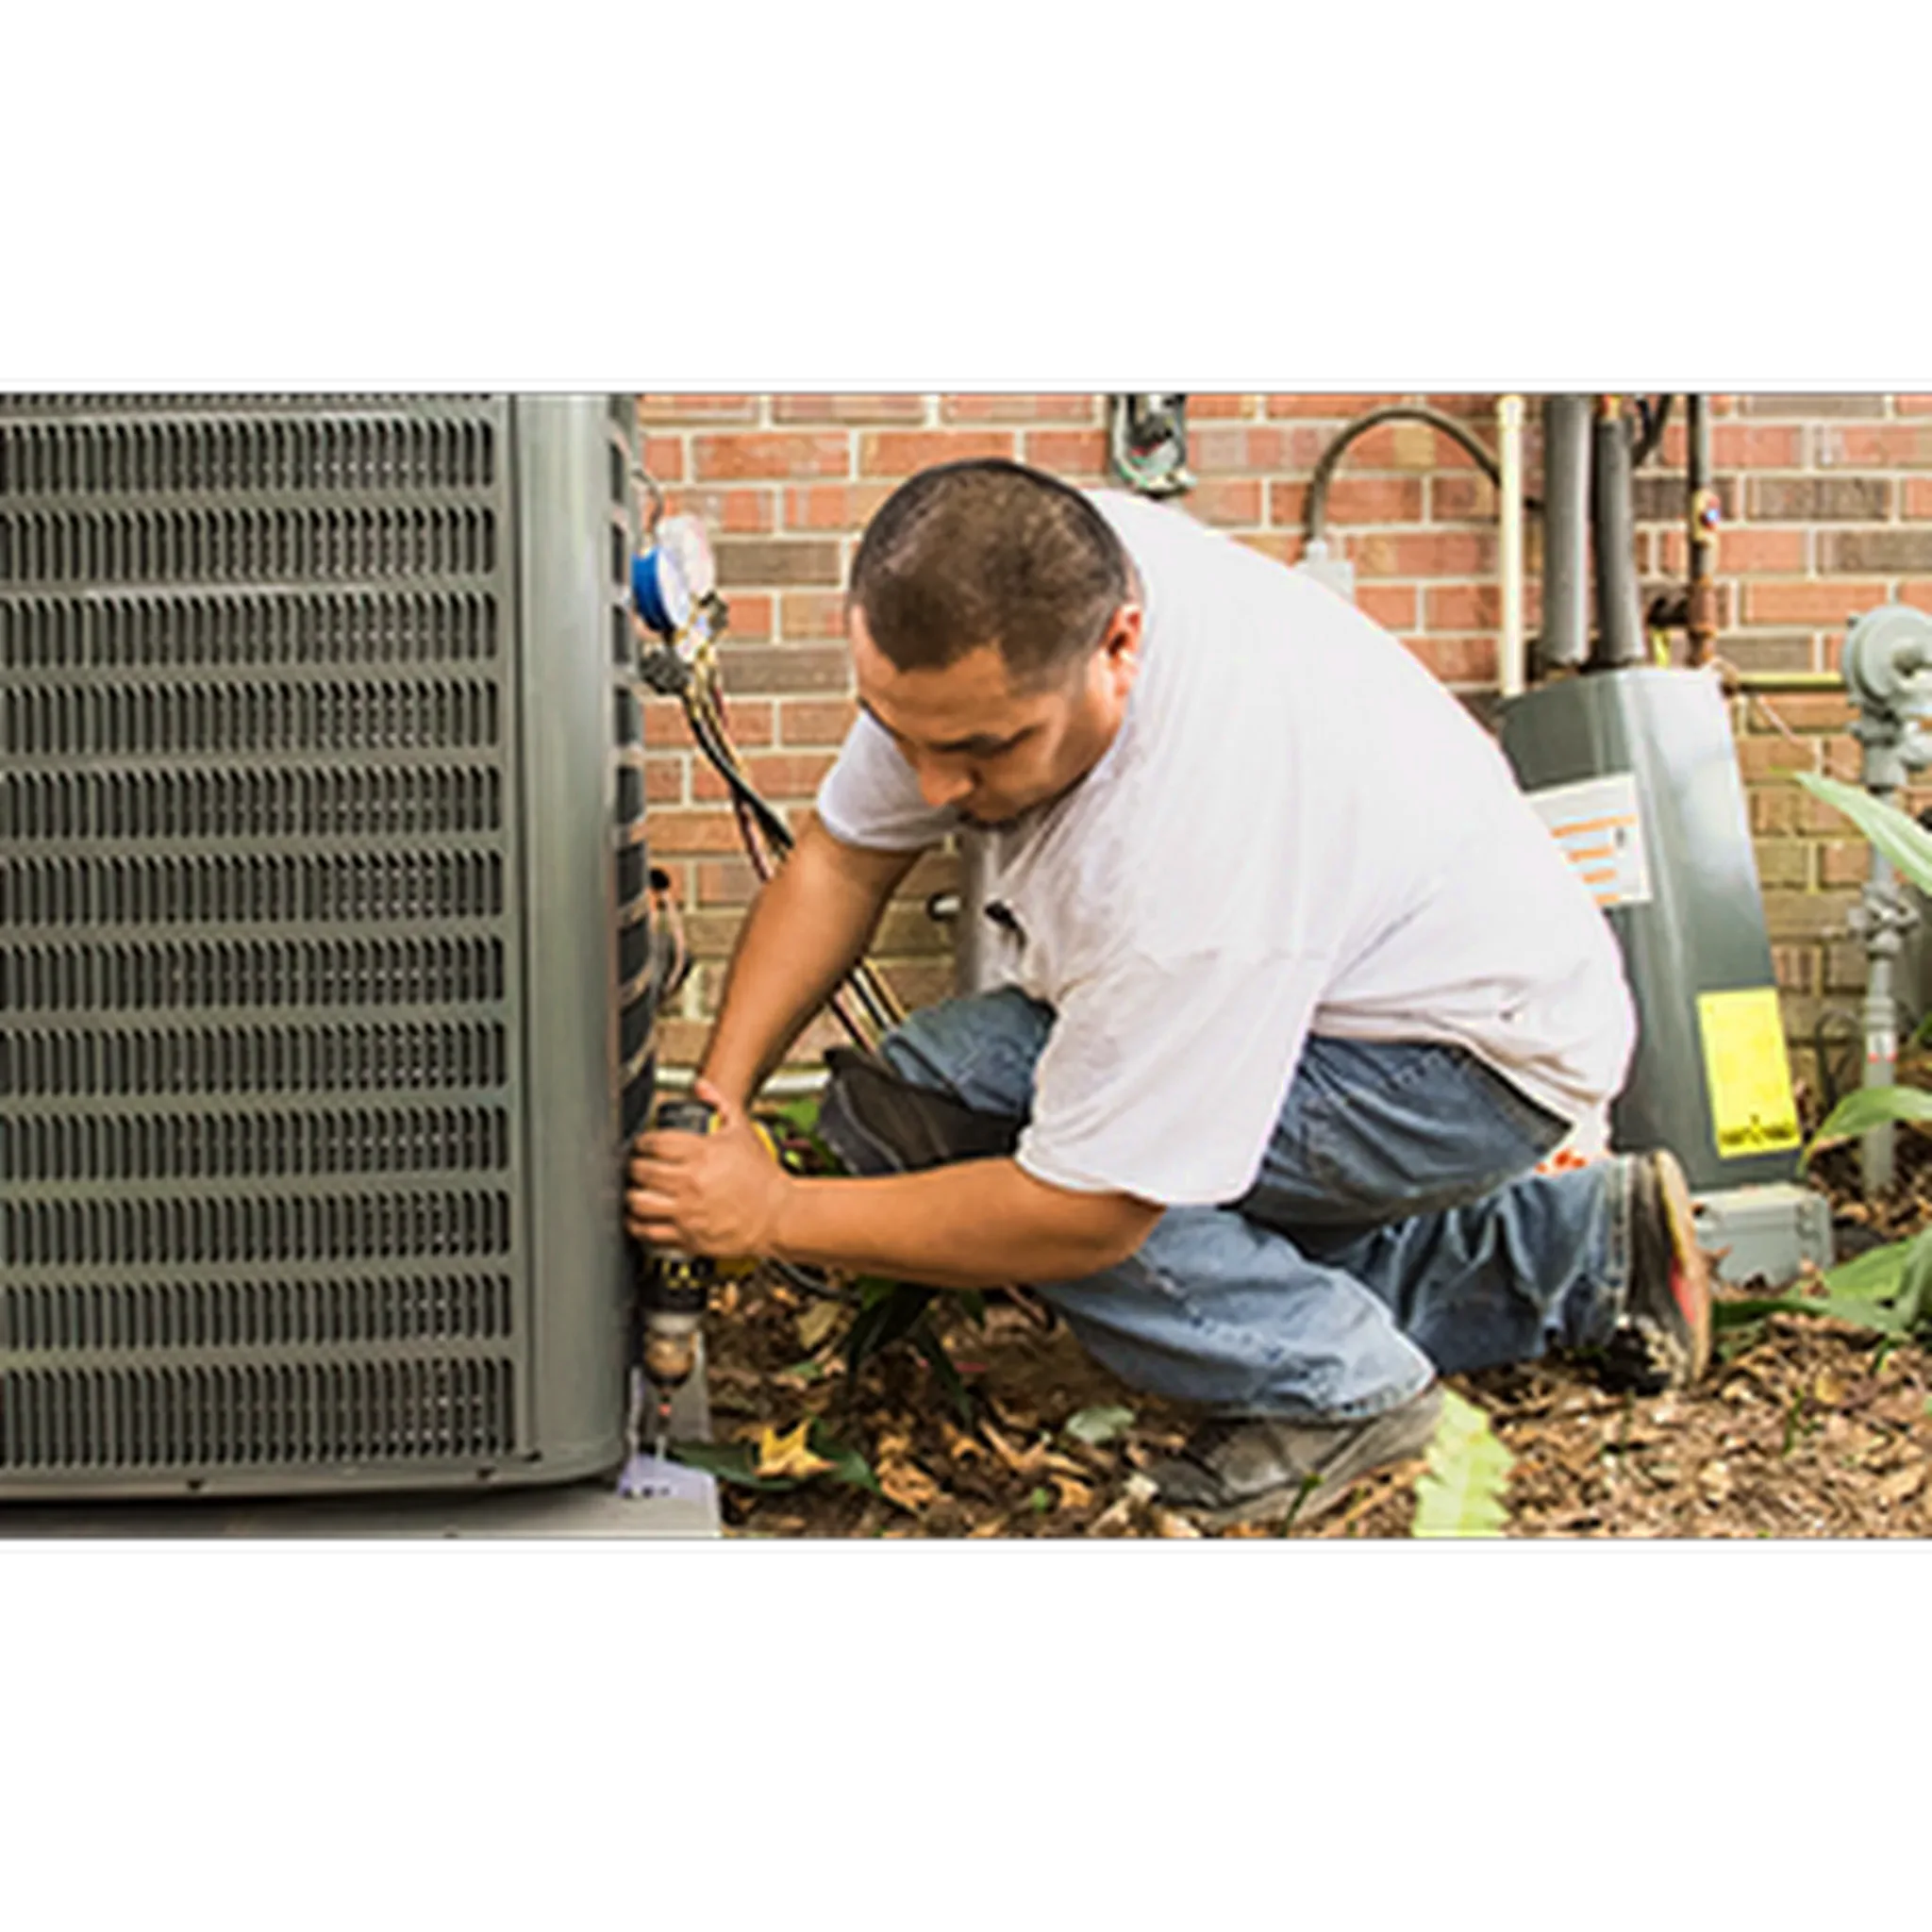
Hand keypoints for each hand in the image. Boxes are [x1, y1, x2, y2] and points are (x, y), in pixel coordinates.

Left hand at [624, 1078, 793, 1260]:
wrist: (780, 1214)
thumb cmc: (763, 1176)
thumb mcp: (743, 1131)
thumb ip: (721, 1103)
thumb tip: (700, 1086)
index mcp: (702, 1154)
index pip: (654, 1143)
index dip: (642, 1142)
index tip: (642, 1145)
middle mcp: (691, 1183)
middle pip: (641, 1171)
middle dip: (632, 1166)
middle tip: (634, 1166)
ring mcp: (687, 1212)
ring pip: (638, 1203)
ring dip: (630, 1195)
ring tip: (633, 1191)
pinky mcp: (688, 1237)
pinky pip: (649, 1232)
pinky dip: (636, 1225)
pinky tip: (637, 1218)